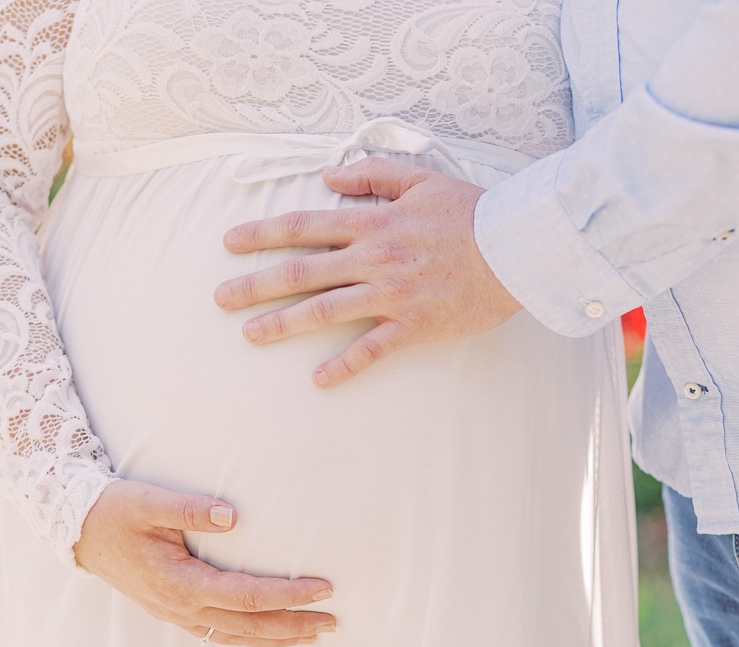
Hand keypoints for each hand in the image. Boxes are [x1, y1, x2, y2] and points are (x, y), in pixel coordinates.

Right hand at [73, 480, 335, 646]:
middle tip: (334, 622)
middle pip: (249, 625)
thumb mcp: (150, 501)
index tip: (324, 588)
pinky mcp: (172, 609)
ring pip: (235, 636)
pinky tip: (268, 634)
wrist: (77, 529)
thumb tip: (233, 516)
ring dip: (276, 638)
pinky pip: (218, 633)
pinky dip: (249, 637)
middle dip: (294, 625)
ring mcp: (175, 613)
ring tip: (312, 636)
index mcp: (181, 582)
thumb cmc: (115, 510)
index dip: (288, 595)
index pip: (248, 595)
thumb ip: (191, 509)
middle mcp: (180, 606)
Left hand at [215, 158, 521, 387]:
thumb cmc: (471, 212)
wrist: (518, 247)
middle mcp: (374, 258)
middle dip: (256, 284)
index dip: (262, 234)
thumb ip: (371, 175)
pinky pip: (373, 349)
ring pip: (326, 309)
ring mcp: (392, 293)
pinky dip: (345, 365)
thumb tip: (328, 177)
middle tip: (220, 298)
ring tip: (251, 335)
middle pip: (302, 271)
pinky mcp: (414, 324)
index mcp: (373, 222)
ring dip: (284, 323)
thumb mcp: (420, 179)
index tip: (230, 243)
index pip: (304, 226)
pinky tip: (319, 380)